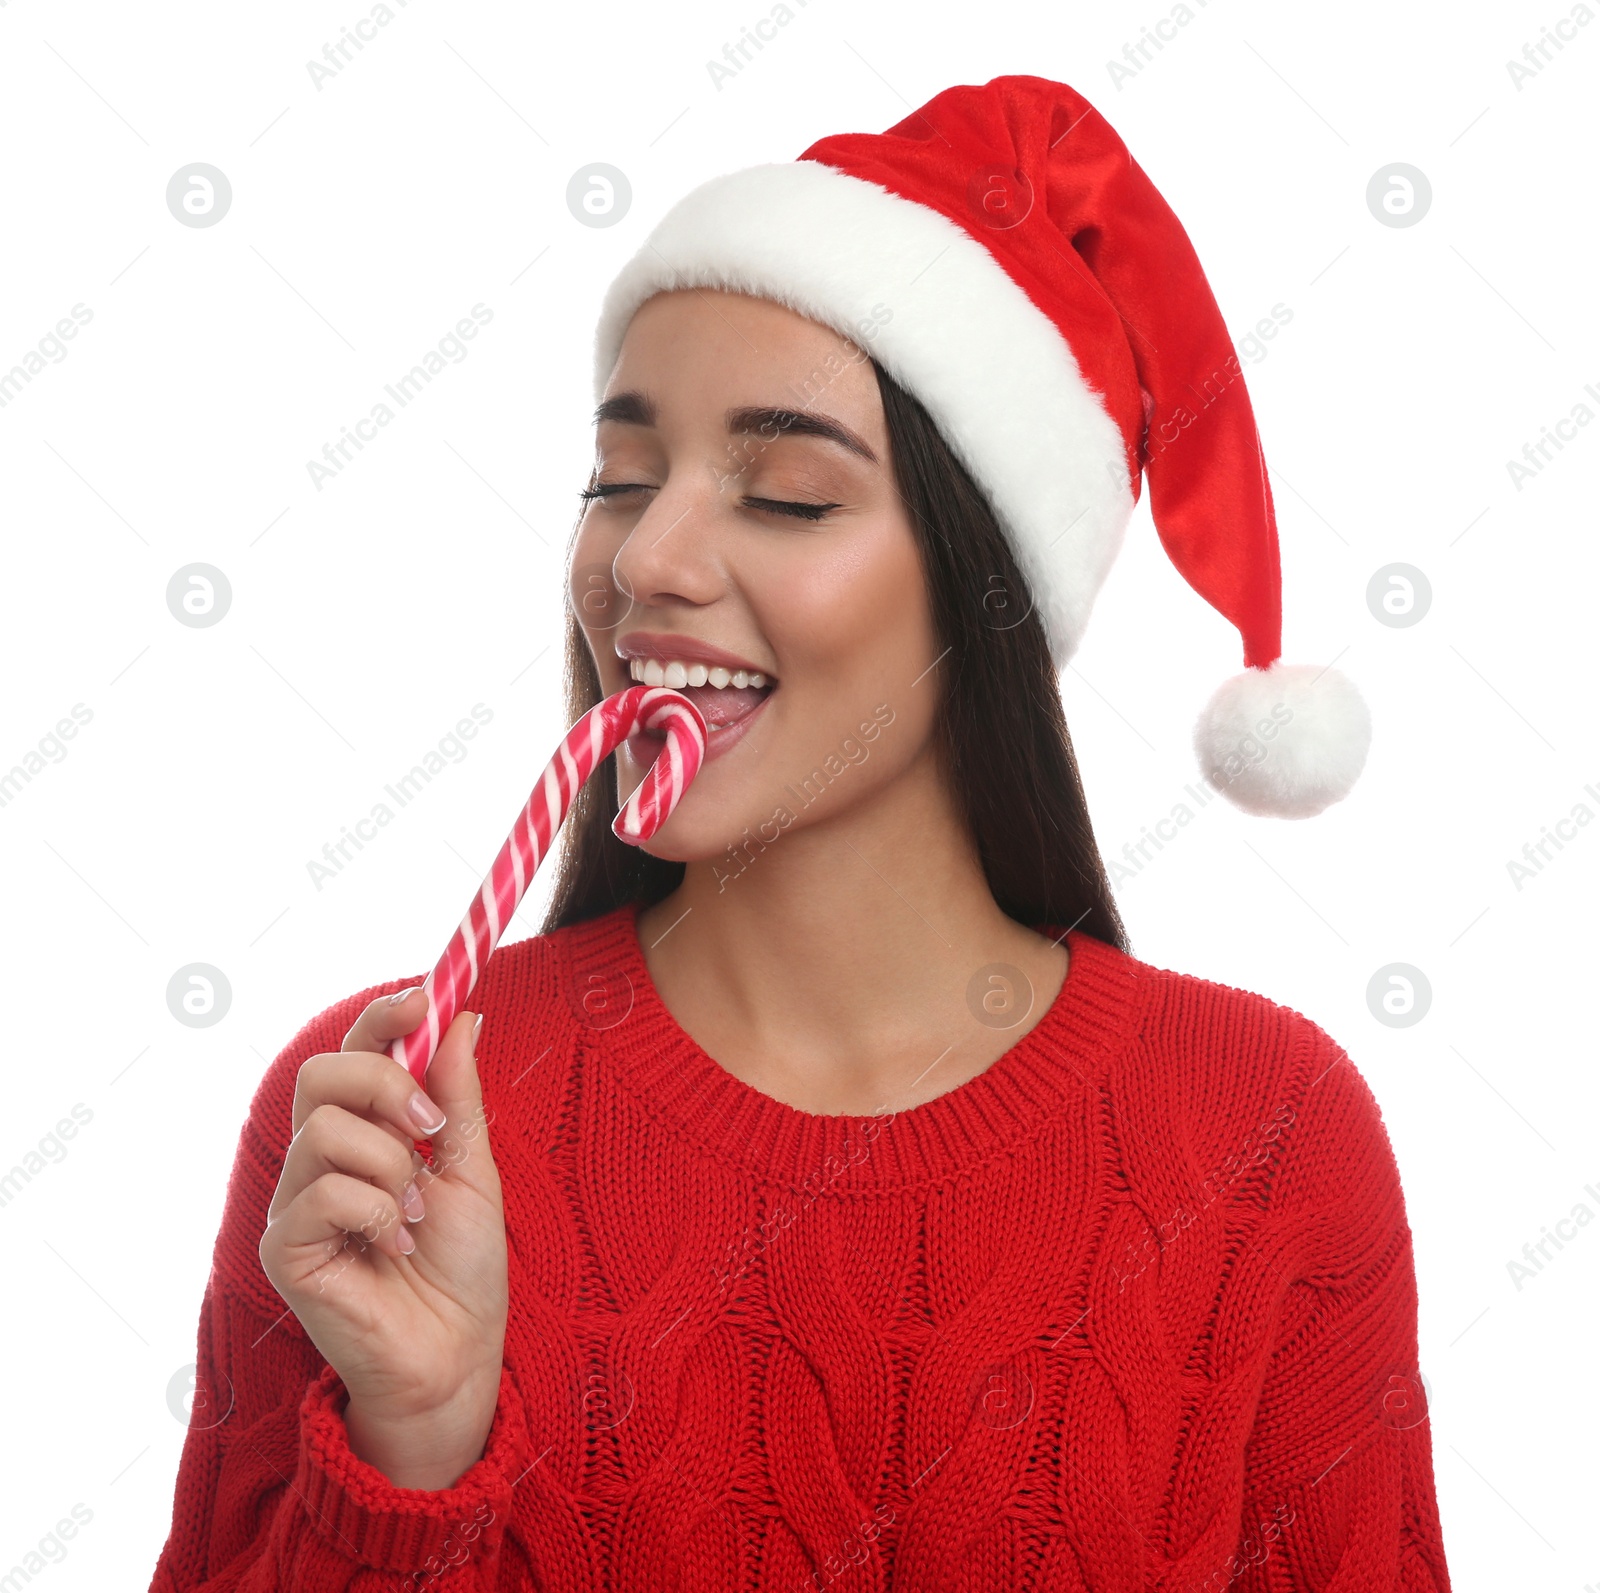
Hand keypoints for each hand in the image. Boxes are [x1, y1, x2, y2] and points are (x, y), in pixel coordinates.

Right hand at [258, 989, 507, 1486]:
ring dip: (392, 1165)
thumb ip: (458, 1094)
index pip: (351, 1052)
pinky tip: (394, 1243)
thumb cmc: (461, 1267)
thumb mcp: (472, 1165)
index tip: (424, 998)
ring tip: (416, 1210)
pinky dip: (375, 1210)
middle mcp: (318, 1161)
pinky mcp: (283, 1250)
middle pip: (320, 1075)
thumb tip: (461, 1015)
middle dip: (386, 1085)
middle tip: (432, 1129)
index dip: (381, 1017)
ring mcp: (294, 1205)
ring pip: (326, 1132)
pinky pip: (322, 1193)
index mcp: (363, 1134)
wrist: (458, 1352)